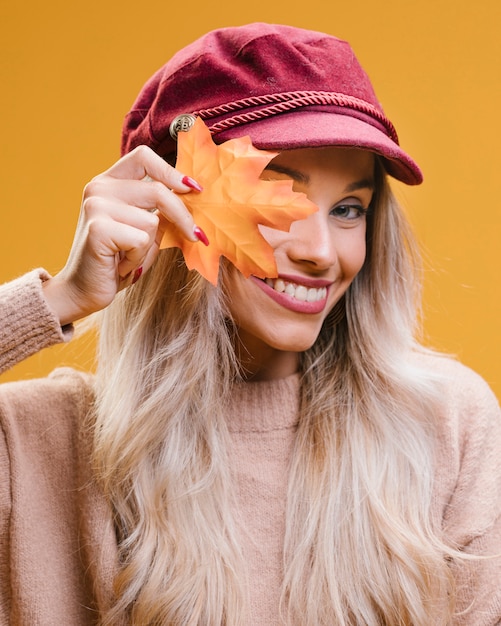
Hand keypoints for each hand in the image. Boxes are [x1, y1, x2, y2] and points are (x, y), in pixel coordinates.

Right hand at [42, 145, 202, 325]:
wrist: (83, 291)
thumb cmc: (117, 262)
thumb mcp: (144, 231)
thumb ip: (161, 213)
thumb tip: (193, 198)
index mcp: (109, 182)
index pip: (144, 157)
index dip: (172, 172)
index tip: (194, 190)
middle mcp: (99, 188)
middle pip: (158, 191)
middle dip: (183, 217)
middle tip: (196, 236)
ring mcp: (96, 206)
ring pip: (152, 221)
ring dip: (149, 247)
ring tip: (129, 257)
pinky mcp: (98, 228)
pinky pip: (141, 240)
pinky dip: (138, 258)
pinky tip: (121, 265)